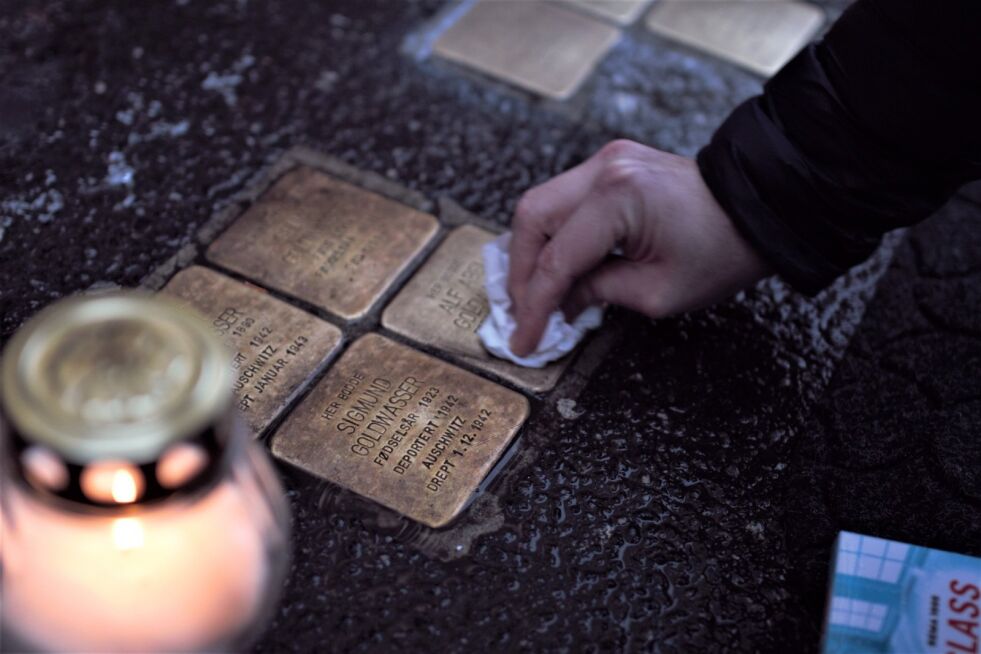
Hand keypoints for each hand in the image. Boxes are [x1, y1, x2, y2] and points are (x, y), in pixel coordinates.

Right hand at [507, 139, 770, 355]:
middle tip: (523, 314)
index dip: (534, 306)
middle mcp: (604, 170)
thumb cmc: (723, 249)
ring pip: (540, 205)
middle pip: (531, 219)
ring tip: (536, 294)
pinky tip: (557, 266)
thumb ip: (597, 294)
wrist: (760, 206)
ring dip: (532, 252)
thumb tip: (558, 304)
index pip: (556, 260)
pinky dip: (553, 234)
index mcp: (618, 198)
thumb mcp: (659, 293)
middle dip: (520, 272)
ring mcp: (606, 161)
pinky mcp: (611, 164)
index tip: (525, 339)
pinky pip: (563, 199)